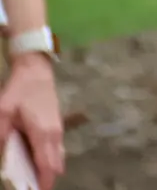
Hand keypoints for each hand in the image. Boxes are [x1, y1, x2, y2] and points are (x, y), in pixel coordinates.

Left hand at [0, 53, 64, 189]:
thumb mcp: (2, 112)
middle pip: (54, 165)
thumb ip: (2, 134)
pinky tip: (38, 164)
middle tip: (31, 187)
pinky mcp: (56, 126)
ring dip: (47, 170)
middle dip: (44, 179)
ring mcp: (57, 130)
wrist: (36, 71)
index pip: (46, 165)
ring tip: (34, 180)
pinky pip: (56, 150)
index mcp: (42, 133)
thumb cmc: (19, 91)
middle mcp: (54, 135)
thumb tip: (2, 155)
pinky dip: (50, 160)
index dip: (42, 182)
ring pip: (57, 157)